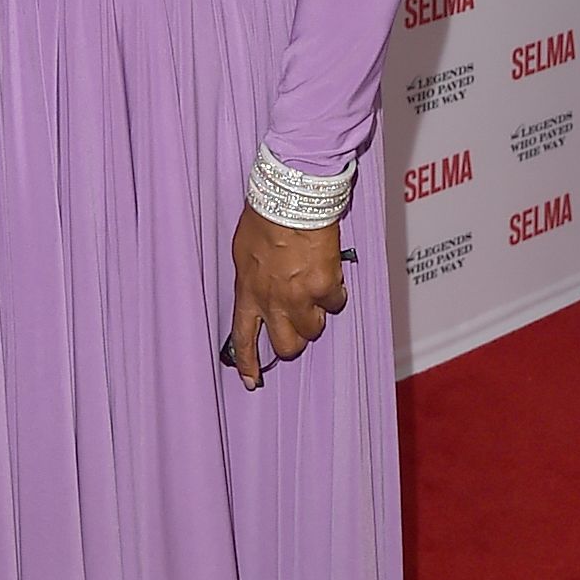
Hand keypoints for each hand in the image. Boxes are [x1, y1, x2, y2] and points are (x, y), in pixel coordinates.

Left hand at [227, 207, 347, 388]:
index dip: (248, 362)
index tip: (251, 380)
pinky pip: (335, 302)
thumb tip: (261, 290)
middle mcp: (272, 301)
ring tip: (314, 287)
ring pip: (313, 328)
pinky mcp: (324, 287)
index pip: (243, 337)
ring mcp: (299, 297)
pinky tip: (328, 271)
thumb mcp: (244, 252)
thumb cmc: (265, 217)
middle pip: (287, 345)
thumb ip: (252, 279)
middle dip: (294, 340)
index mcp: (248, 292)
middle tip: (299, 323)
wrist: (291, 199)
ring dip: (316, 313)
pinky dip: (334, 291)